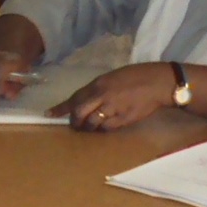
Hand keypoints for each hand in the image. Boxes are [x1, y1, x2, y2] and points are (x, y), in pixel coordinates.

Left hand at [58, 64, 182, 130]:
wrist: (158, 83)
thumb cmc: (137, 76)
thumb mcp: (113, 77)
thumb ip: (98, 88)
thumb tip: (86, 99)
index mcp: (99, 83)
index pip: (75, 97)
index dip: (61, 108)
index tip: (48, 114)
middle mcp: (102, 96)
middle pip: (79, 113)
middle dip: (74, 121)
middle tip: (74, 125)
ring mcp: (112, 109)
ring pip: (91, 123)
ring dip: (87, 128)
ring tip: (88, 128)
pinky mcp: (123, 120)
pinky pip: (106, 128)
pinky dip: (102, 130)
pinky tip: (103, 128)